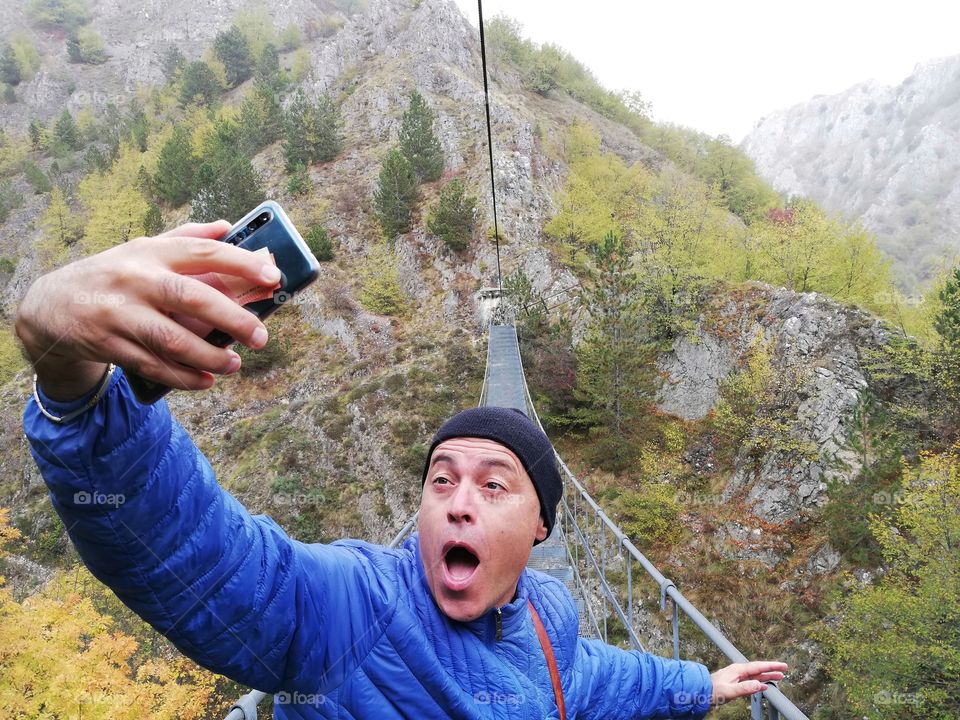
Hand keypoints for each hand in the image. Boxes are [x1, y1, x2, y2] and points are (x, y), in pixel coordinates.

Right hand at [15, 221, 281, 400]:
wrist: (52, 304)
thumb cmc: (115, 274)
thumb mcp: (145, 249)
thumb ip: (188, 238)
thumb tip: (228, 227)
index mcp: (151, 252)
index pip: (202, 252)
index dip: (241, 264)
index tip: (273, 278)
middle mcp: (136, 280)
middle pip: (191, 298)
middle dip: (232, 318)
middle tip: (261, 336)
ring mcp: (120, 313)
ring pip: (172, 339)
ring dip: (209, 356)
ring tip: (234, 364)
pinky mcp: (108, 344)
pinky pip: (152, 365)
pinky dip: (182, 376)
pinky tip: (206, 380)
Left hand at [710, 661, 786, 704]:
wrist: (702, 690)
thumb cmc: (713, 690)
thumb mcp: (730, 691)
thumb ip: (745, 688)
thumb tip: (759, 685)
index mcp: (738, 670)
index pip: (759, 667)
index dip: (772, 666)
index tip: (783, 666)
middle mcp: (739, 671)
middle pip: (759, 669)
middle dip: (772, 669)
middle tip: (785, 670)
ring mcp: (738, 676)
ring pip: (756, 675)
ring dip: (767, 676)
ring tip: (779, 677)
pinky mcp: (736, 682)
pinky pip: (751, 680)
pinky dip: (760, 682)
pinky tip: (764, 685)